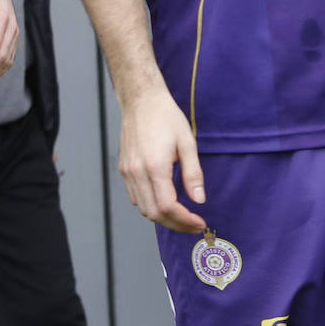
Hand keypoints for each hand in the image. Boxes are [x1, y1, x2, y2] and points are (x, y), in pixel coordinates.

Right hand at [119, 87, 206, 233]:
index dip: (185, 220)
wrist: (142, 100)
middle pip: (154, 213)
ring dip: (162, 218)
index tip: (199, 222)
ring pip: (143, 208)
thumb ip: (193, 174)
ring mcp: (127, 172)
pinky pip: (135, 197)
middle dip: (176, 224)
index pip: (168, 207)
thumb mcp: (187, 143)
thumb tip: (199, 199)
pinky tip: (165, 202)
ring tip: (182, 217)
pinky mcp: (124, 169)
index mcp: (154, 166)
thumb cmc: (166, 117)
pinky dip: (150, 206)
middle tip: (193, 225)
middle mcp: (137, 172)